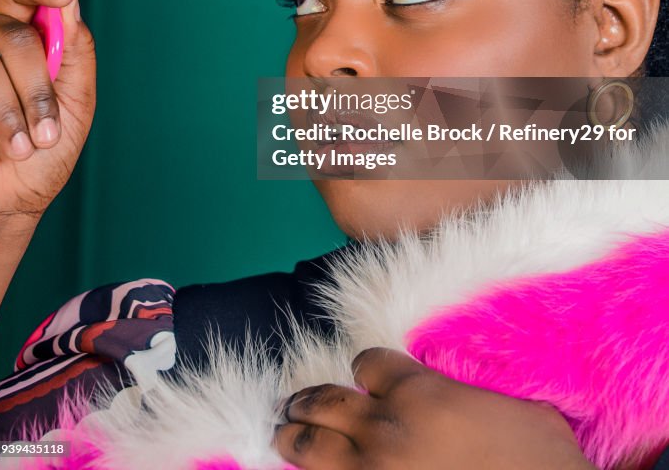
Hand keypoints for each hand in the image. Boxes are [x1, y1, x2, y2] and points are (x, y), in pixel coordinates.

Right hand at [0, 0, 95, 221]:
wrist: (10, 202)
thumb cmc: (44, 154)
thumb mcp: (77, 102)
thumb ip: (75, 51)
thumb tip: (70, 4)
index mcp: (25, 36)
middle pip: (9, 33)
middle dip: (36, 86)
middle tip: (48, 131)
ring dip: (13, 115)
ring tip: (21, 148)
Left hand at [275, 348, 595, 468]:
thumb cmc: (538, 459)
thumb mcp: (510, 408)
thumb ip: (470, 395)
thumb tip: (468, 401)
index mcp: (419, 392)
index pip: (368, 364)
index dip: (366, 370)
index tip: (365, 378)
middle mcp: (385, 427)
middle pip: (326, 401)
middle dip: (309, 401)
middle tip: (294, 404)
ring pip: (310, 445)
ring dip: (295, 436)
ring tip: (284, 432)